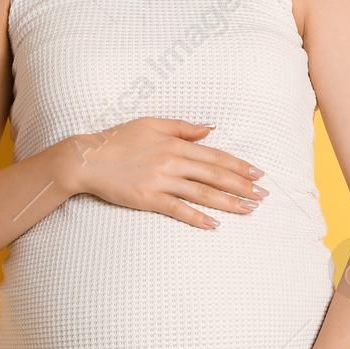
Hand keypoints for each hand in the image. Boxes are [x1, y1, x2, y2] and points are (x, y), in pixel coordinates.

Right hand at [63, 117, 266, 229]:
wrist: (87, 159)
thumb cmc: (117, 139)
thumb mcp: (150, 124)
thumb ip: (182, 127)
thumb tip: (210, 129)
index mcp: (175, 144)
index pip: (215, 155)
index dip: (239, 165)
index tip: (258, 174)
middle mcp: (172, 161)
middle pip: (215, 175)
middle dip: (242, 186)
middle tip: (263, 196)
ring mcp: (160, 181)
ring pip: (202, 193)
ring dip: (228, 202)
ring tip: (249, 210)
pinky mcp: (147, 198)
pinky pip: (178, 210)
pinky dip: (197, 217)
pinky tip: (214, 224)